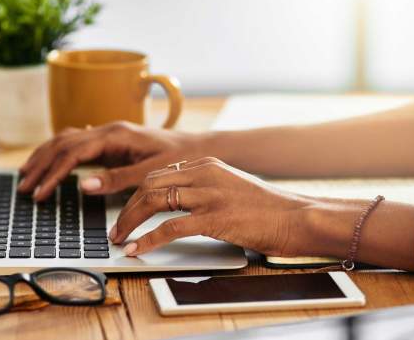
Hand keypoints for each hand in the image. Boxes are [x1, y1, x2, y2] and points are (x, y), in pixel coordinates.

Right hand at [18, 121, 209, 201]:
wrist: (196, 148)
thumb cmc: (178, 159)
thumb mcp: (150, 172)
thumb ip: (117, 179)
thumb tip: (83, 185)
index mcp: (116, 135)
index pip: (73, 153)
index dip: (53, 174)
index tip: (40, 193)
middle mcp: (108, 130)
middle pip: (62, 143)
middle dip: (40, 165)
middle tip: (23, 187)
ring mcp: (108, 133)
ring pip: (66, 139)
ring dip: (44, 156)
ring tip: (26, 175)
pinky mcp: (110, 140)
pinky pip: (76, 142)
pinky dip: (58, 152)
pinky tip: (49, 160)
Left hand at [110, 157, 317, 256]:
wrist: (296, 216)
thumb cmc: (266, 207)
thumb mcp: (230, 186)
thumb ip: (204, 187)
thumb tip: (175, 203)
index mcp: (206, 164)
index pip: (159, 174)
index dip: (136, 194)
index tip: (125, 209)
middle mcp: (204, 173)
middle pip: (150, 184)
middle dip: (127, 207)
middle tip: (117, 227)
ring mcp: (209, 194)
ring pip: (154, 201)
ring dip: (131, 222)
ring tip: (120, 238)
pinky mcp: (214, 217)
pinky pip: (170, 227)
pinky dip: (148, 239)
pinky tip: (138, 248)